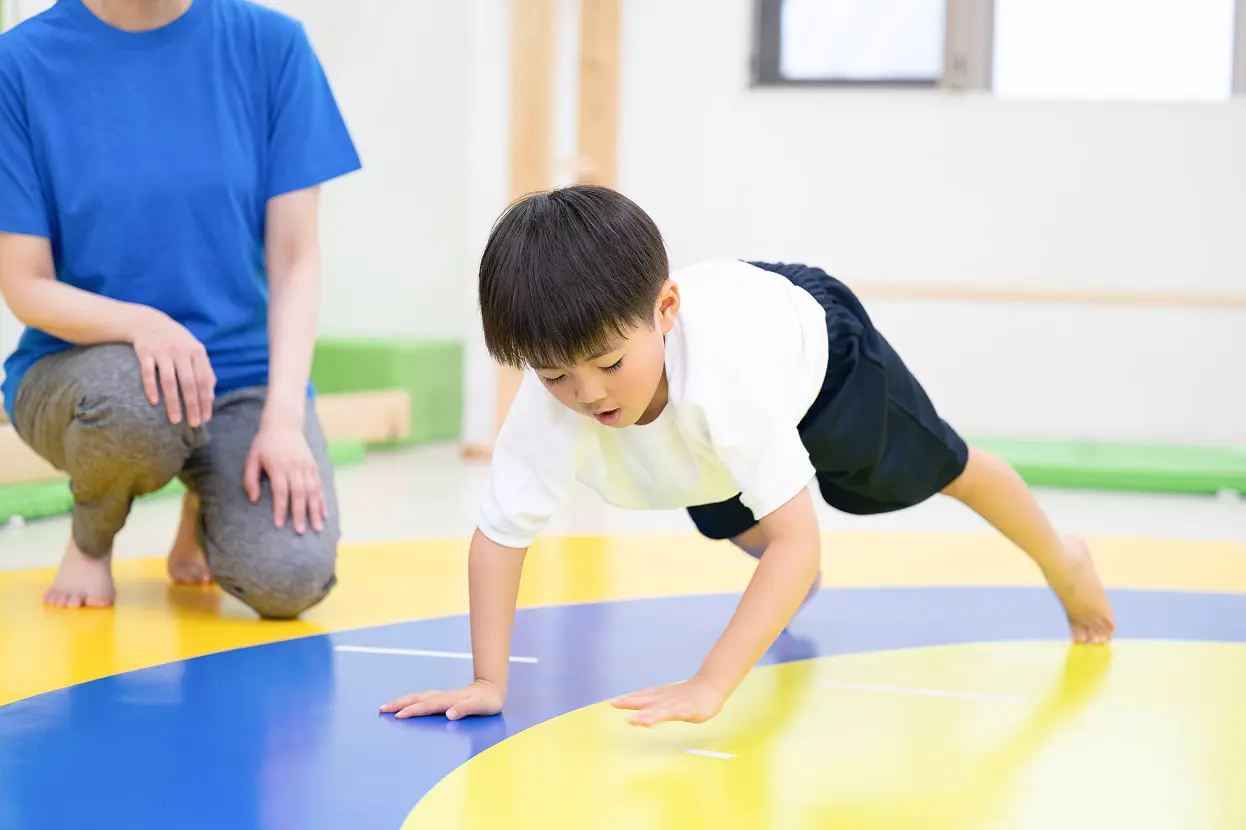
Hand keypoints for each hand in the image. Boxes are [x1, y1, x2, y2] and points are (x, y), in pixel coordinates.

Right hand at [129, 308, 215, 426]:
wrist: (149, 322)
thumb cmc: (177, 342)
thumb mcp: (194, 351)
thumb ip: (204, 371)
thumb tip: (210, 398)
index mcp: (197, 351)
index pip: (204, 380)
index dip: (206, 400)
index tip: (205, 418)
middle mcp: (181, 350)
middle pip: (189, 383)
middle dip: (192, 406)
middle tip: (193, 424)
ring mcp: (163, 351)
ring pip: (169, 381)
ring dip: (173, 403)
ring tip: (175, 420)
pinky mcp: (145, 352)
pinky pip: (148, 373)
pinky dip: (151, 388)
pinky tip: (154, 403)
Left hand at [244, 416, 325, 533]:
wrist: (284, 423)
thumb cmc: (264, 443)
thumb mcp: (252, 458)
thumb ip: (250, 479)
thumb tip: (253, 500)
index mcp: (278, 466)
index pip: (281, 492)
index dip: (281, 509)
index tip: (280, 525)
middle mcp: (295, 467)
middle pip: (300, 494)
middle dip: (300, 514)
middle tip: (301, 531)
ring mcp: (307, 466)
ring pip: (313, 492)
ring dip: (315, 511)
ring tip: (317, 527)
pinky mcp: (314, 466)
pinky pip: (319, 486)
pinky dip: (322, 501)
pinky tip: (324, 513)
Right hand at [379, 680, 504, 720]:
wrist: (492, 688)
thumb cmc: (487, 701)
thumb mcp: (480, 706)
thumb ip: (465, 709)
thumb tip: (449, 714)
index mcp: (449, 700)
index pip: (427, 706)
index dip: (412, 710)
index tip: (398, 715)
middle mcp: (442, 697)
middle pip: (417, 699)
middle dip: (399, 703)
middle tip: (382, 709)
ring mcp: (441, 696)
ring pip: (418, 697)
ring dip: (402, 701)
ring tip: (388, 706)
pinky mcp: (442, 698)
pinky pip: (422, 699)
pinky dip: (411, 701)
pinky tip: (406, 704)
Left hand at [610, 675, 725, 726]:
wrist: (708, 685)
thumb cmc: (685, 693)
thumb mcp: (663, 694)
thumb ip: (647, 698)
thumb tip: (628, 698)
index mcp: (658, 697)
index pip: (640, 698)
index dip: (627, 701)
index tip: (613, 703)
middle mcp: (665, 700)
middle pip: (648, 704)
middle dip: (636, 709)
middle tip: (624, 713)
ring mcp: (677, 705)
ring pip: (663, 711)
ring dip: (652, 716)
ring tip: (642, 721)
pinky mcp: (690, 710)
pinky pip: (683, 713)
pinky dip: (677, 714)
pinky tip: (674, 717)